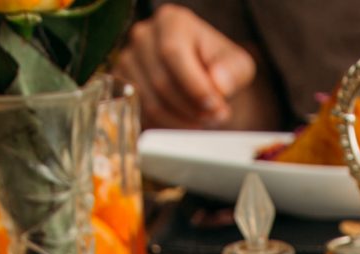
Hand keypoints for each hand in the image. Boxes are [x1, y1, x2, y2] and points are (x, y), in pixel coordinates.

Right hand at [114, 4, 256, 127]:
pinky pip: (141, 114)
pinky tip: (184, 125)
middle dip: (191, 108)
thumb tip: (218, 84)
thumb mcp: (237, 64)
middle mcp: (143, 36)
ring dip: (180, 121)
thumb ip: (232, 71)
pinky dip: (165, 126)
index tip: (215, 106)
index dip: (194, 85)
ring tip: (202, 123)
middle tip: (214, 119)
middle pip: (161, 81)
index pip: (172, 53)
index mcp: (171, 21)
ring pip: (150, 102)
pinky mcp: (123, 86)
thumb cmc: (218, 66)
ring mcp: (128, 61)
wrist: (202, 76)